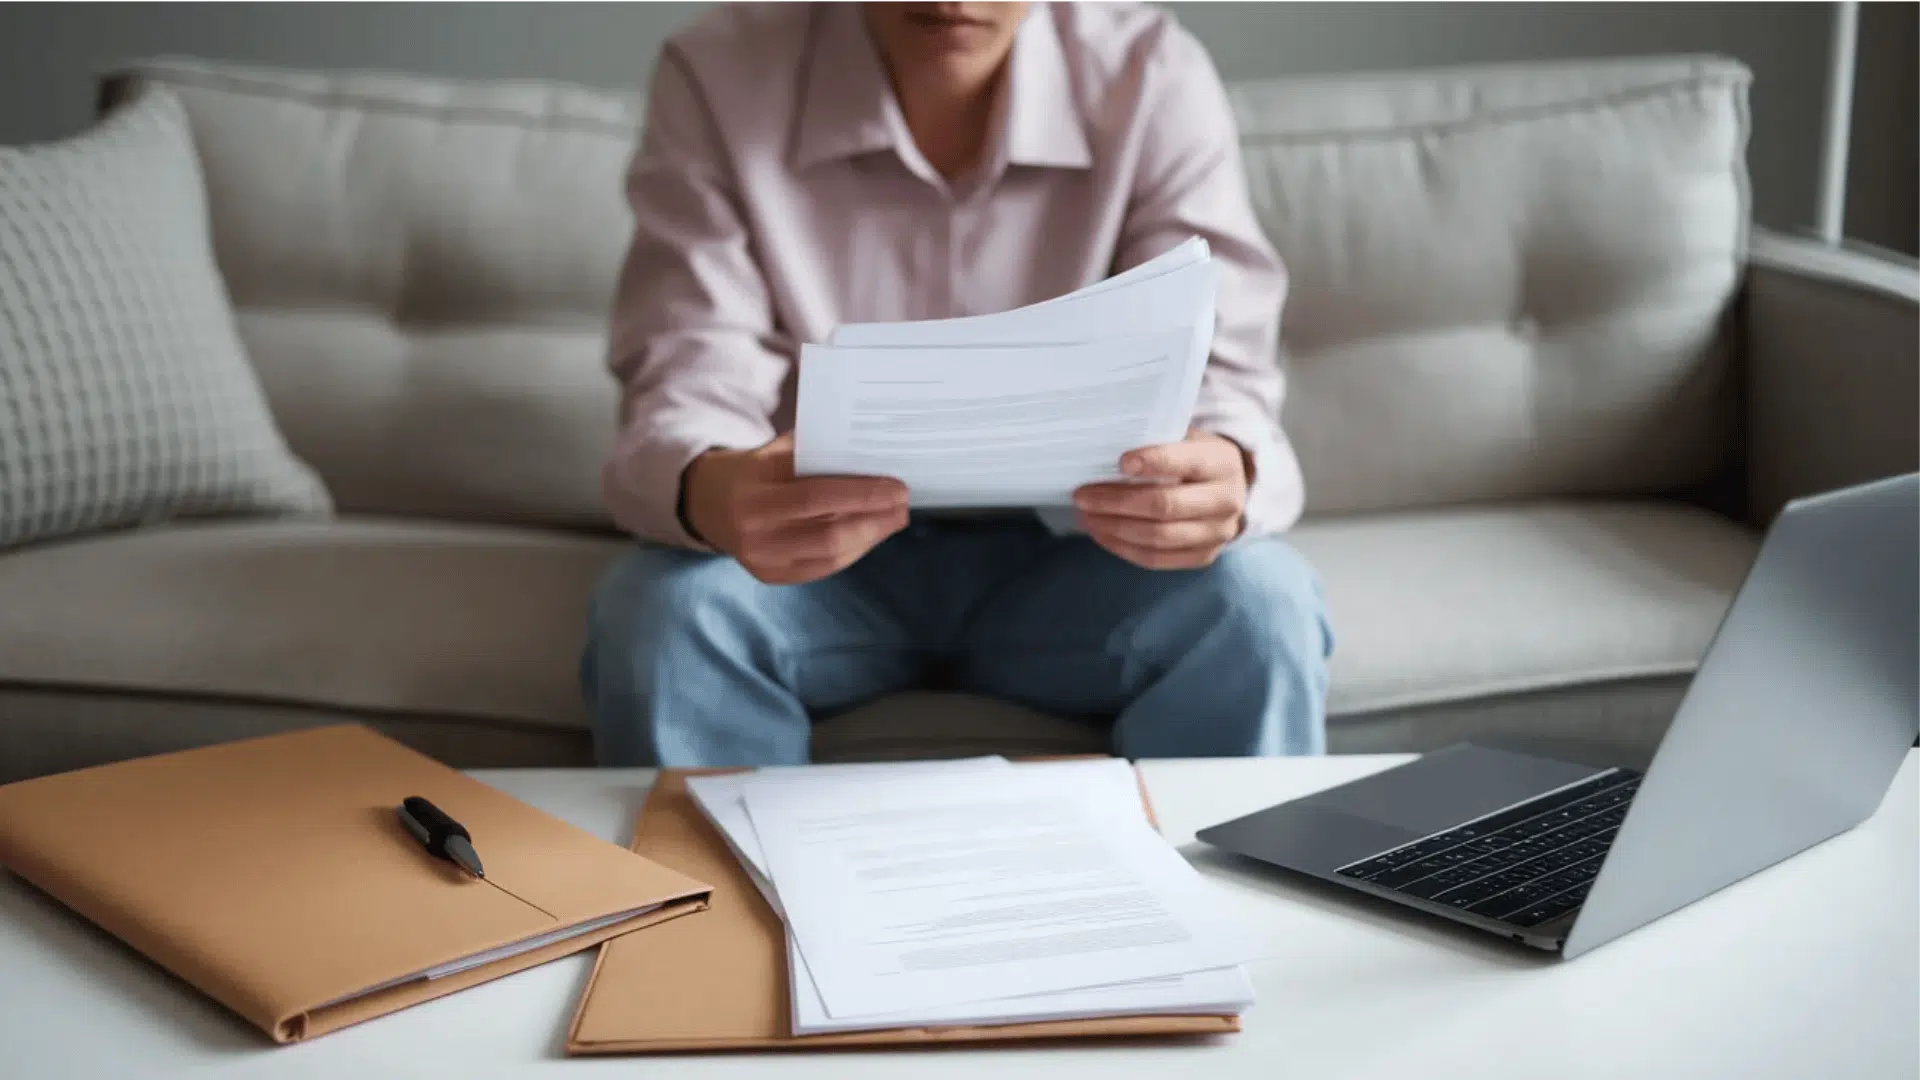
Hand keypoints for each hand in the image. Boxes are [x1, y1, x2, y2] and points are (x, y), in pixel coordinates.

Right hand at [683, 434, 909, 584]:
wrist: (708, 502)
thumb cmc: (756, 469)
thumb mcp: (776, 449)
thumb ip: (817, 451)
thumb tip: (874, 453)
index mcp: (755, 482)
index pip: (816, 491)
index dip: (862, 493)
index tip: (896, 487)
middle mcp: (753, 522)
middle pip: (826, 528)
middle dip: (874, 520)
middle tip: (902, 507)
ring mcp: (758, 554)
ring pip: (827, 553)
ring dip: (869, 538)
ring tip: (893, 521)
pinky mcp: (766, 574)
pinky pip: (820, 569)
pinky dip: (851, 553)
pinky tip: (870, 537)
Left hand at [1073, 431, 1249, 569]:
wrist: (1229, 488)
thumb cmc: (1194, 456)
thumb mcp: (1185, 438)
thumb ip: (1156, 440)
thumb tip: (1104, 449)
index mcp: (1221, 462)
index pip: (1185, 463)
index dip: (1152, 462)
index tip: (1120, 462)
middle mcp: (1226, 500)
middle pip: (1165, 506)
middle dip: (1117, 502)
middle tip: (1083, 496)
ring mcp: (1217, 533)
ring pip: (1158, 538)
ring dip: (1114, 528)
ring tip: (1087, 516)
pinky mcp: (1203, 556)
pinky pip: (1157, 559)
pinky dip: (1123, 548)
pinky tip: (1102, 533)